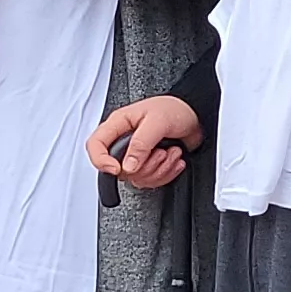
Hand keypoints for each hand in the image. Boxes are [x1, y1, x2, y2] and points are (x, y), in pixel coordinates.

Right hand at [87, 95, 203, 189]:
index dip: (101, 161)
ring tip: (170, 152)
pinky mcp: (148, 164)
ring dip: (159, 169)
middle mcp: (124, 141)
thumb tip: (127, 166)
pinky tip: (173, 159)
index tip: (117, 168)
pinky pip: (149, 181)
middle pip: (119, 169)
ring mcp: (135, 154)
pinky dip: (165, 173)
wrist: (195, 117)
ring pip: (135, 178)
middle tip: (160, 152)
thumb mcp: (158, 122)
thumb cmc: (175, 110)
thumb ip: (141, 144)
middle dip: (144, 166)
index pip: (95, 146)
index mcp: (118, 124)